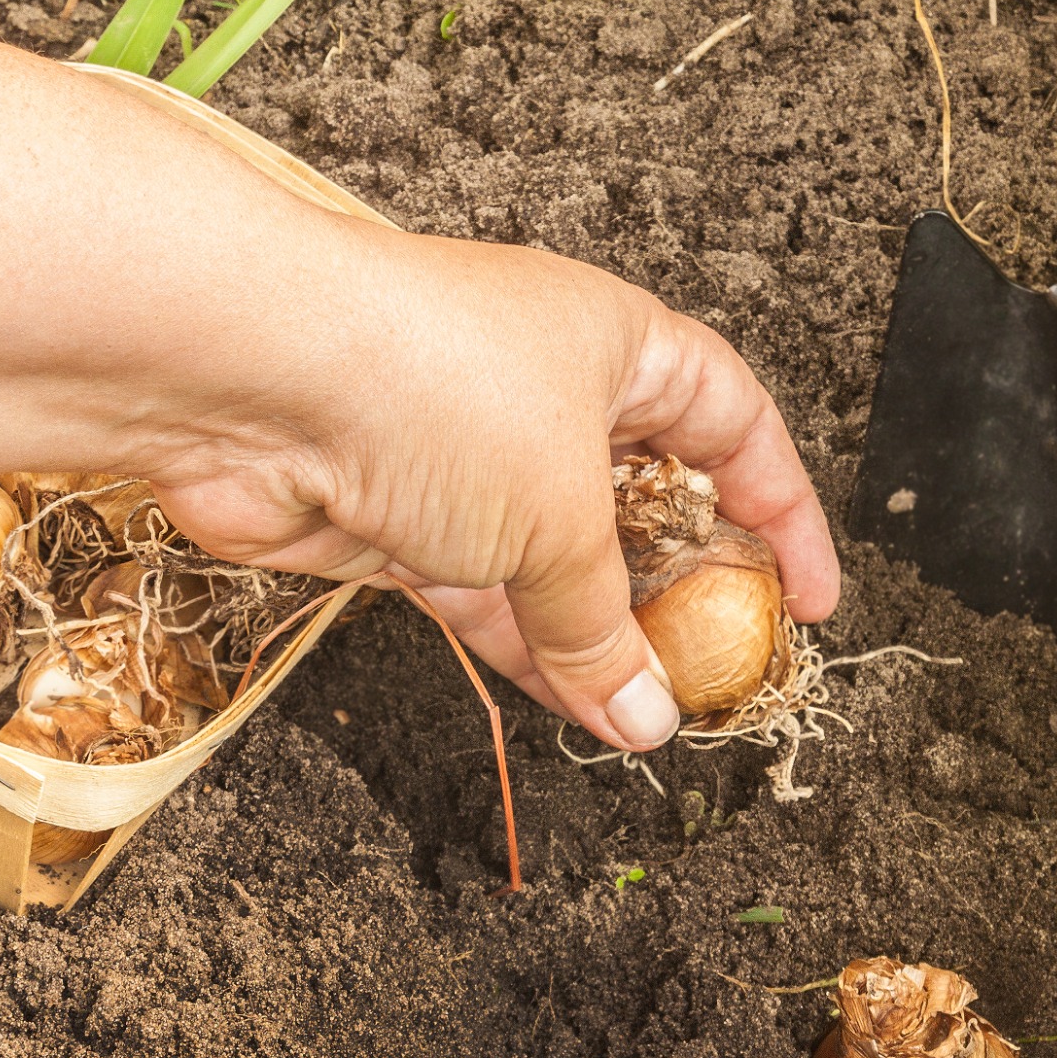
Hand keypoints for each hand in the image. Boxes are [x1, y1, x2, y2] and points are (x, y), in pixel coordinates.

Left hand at [144, 221, 839, 750]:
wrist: (248, 375)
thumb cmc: (429, 384)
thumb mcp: (560, 514)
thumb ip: (609, 623)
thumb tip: (651, 711)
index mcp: (615, 341)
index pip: (731, 421)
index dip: (781, 507)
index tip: (808, 596)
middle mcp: (544, 386)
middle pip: (642, 497)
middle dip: (682, 587)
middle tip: (720, 667)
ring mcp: (465, 453)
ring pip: (557, 559)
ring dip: (602, 638)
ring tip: (651, 715)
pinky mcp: (395, 515)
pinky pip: (483, 594)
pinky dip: (528, 649)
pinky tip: (577, 708)